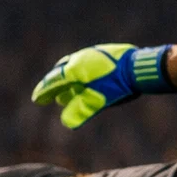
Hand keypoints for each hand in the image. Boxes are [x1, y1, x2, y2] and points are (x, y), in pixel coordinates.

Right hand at [31, 44, 175, 128]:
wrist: (139, 67)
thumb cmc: (118, 84)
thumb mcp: (99, 100)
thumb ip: (82, 110)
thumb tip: (66, 124)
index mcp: (75, 69)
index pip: (54, 81)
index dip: (45, 91)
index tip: (37, 99)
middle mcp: (81, 58)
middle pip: (61, 72)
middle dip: (54, 84)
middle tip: (49, 95)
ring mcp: (93, 53)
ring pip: (74, 66)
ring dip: (68, 80)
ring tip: (67, 93)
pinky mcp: (105, 53)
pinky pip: (87, 63)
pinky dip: (81, 74)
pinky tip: (87, 81)